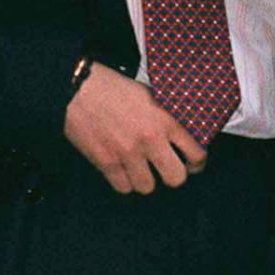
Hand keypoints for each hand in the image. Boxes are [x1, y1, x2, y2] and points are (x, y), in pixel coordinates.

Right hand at [64, 62, 205, 194]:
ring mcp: (128, 153)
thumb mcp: (149, 94)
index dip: (197, 163)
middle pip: (176, 178)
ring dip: (145, 179)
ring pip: (148, 187)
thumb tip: (180, 132)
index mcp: (165, 119)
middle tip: (166, 169)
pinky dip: (123, 181)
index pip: (196, 153)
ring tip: (139, 168)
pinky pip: (123, 187)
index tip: (192, 165)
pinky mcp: (106, 162)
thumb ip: (165, 115)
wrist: (77, 89)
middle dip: (172, 175)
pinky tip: (122, 169)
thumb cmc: (111, 87)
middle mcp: (150, 138)